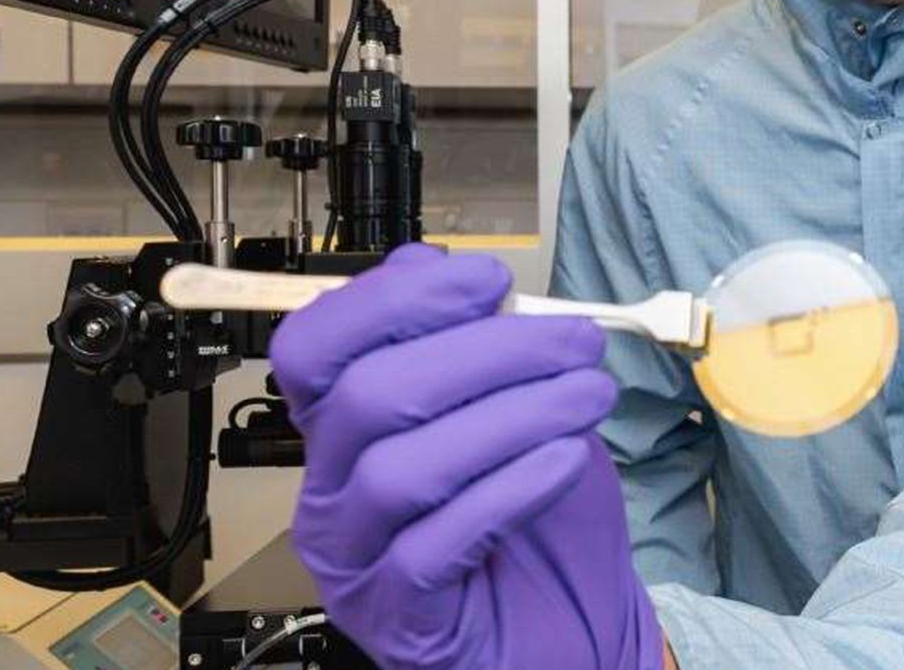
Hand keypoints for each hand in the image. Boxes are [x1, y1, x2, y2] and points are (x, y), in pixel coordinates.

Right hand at [270, 244, 662, 669]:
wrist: (574, 630)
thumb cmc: (538, 527)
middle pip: (368, 396)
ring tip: (589, 397)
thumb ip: (475, 349)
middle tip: (575, 341)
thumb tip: (455, 273)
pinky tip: (566, 462)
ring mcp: (358, 562)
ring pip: (401, 469)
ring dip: (510, 416)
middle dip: (485, 352)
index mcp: (344, 431)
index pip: (314, 348)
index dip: (391, 301)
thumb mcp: (516, 417)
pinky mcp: (402, 619)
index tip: (488, 280)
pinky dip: (508, 490)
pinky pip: (435, 546)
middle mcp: (332, 494)